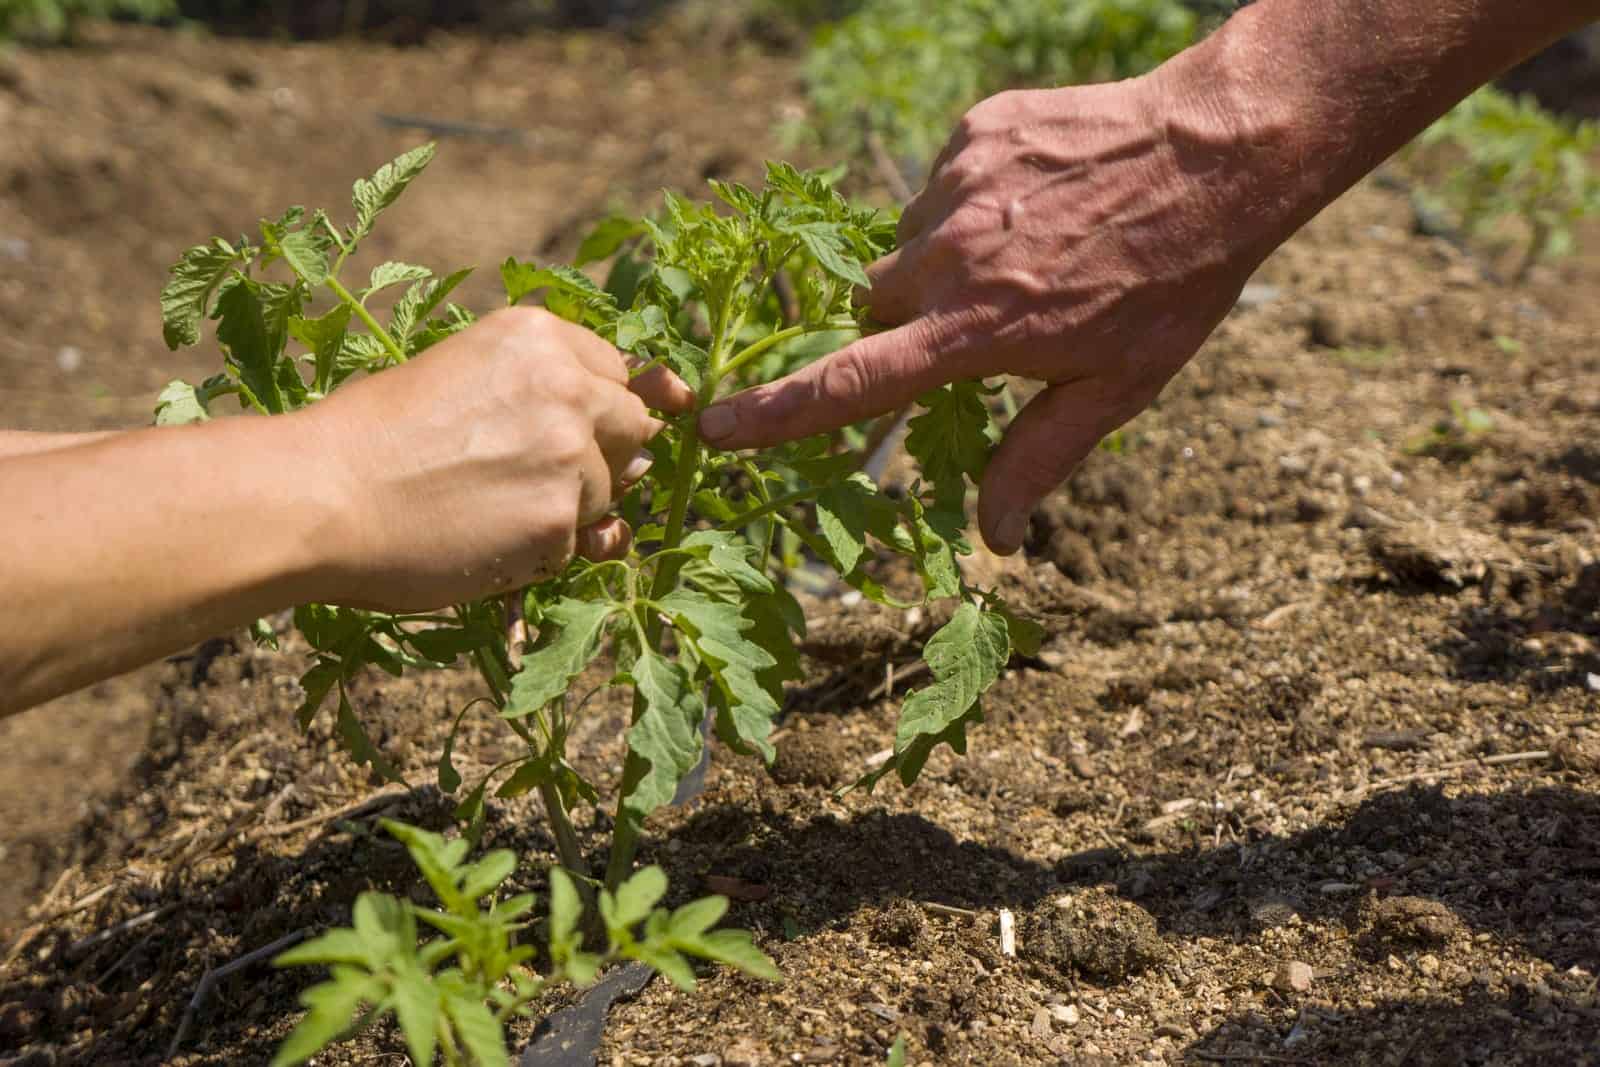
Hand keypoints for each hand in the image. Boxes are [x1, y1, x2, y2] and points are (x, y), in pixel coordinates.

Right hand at [309, 307, 692, 610]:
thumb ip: (544, 384)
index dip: (594, 408)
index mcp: (537, 337)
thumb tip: (658, 411)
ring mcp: (569, 455)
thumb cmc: (375, 437)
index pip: (616, 371)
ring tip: (490, 507)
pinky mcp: (559, 521)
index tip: (560, 429)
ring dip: (569, 508)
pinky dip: (544, 552)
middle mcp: (567, 386)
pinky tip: (487, 540)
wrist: (321, 497)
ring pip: (611, 492)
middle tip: (528, 475)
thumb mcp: (461, 373)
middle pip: (633, 427)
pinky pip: (579, 544)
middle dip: (600, 456)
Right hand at [698, 74, 1278, 553]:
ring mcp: (958, 187)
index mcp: (976, 331)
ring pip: (908, 247)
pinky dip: (969, 204)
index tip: (717, 426)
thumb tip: (994, 540)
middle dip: (909, 326)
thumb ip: (1036, 459)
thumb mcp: (1114, 387)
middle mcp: (951, 258)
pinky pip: (940, 185)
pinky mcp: (974, 134)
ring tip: (1029, 251)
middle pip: (876, 309)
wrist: (1221, 151)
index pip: (851, 385)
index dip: (777, 414)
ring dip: (943, 262)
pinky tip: (1036, 203)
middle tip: (987, 320)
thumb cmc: (1172, 284)